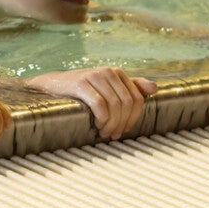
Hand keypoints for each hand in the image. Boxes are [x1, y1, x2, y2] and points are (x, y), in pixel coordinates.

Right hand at [26, 67, 157, 139]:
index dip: (134, 118)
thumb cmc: (83, 91)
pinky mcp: (81, 83)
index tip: (124, 130)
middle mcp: (109, 72)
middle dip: (122, 123)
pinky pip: (99, 105)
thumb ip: (132, 87)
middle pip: (127, 103)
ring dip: (111, 124)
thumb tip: (154, 88)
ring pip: (115, 106)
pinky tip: (97, 125)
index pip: (137, 98)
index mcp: (118, 73)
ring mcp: (95, 76)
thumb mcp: (108, 88)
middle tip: (113, 135)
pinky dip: (101, 119)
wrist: (54, 86)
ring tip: (104, 132)